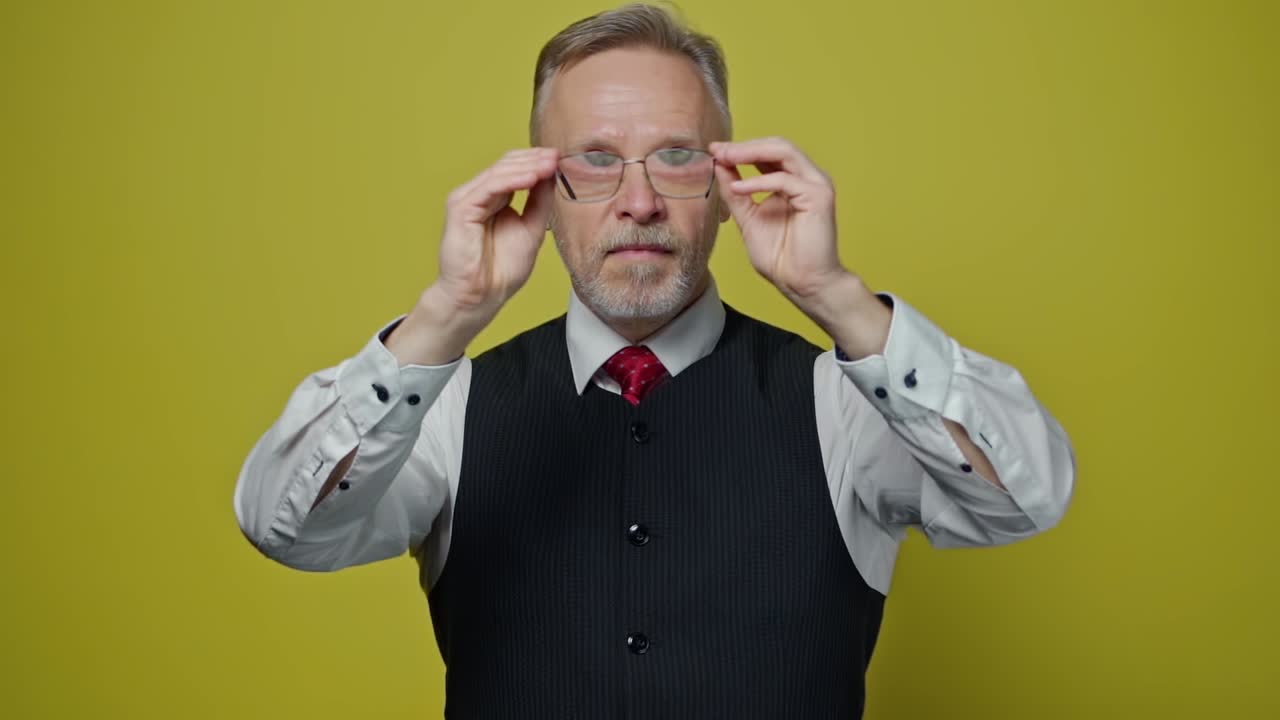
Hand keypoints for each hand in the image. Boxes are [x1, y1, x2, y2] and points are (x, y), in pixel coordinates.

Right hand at [385, 148, 557, 365]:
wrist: (482, 296)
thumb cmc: (502, 270)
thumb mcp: (531, 228)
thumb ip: (539, 201)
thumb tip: (552, 174)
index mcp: (495, 199)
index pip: (515, 169)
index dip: (537, 162)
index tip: (562, 159)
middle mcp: (480, 195)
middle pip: (506, 164)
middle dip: (534, 159)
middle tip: (558, 156)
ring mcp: (468, 200)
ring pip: (499, 172)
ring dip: (527, 166)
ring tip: (550, 163)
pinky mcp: (460, 208)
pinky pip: (489, 187)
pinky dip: (512, 180)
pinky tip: (531, 178)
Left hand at [709, 137, 846, 302]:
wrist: (802, 283)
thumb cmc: (781, 258)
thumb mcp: (748, 219)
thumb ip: (736, 193)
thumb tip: (719, 166)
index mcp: (792, 181)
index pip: (767, 153)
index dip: (740, 149)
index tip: (713, 150)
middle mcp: (806, 178)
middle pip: (776, 145)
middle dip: (744, 146)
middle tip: (717, 150)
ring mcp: (815, 185)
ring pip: (784, 152)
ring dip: (751, 152)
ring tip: (725, 158)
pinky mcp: (819, 196)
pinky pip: (785, 179)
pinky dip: (759, 181)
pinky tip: (739, 188)